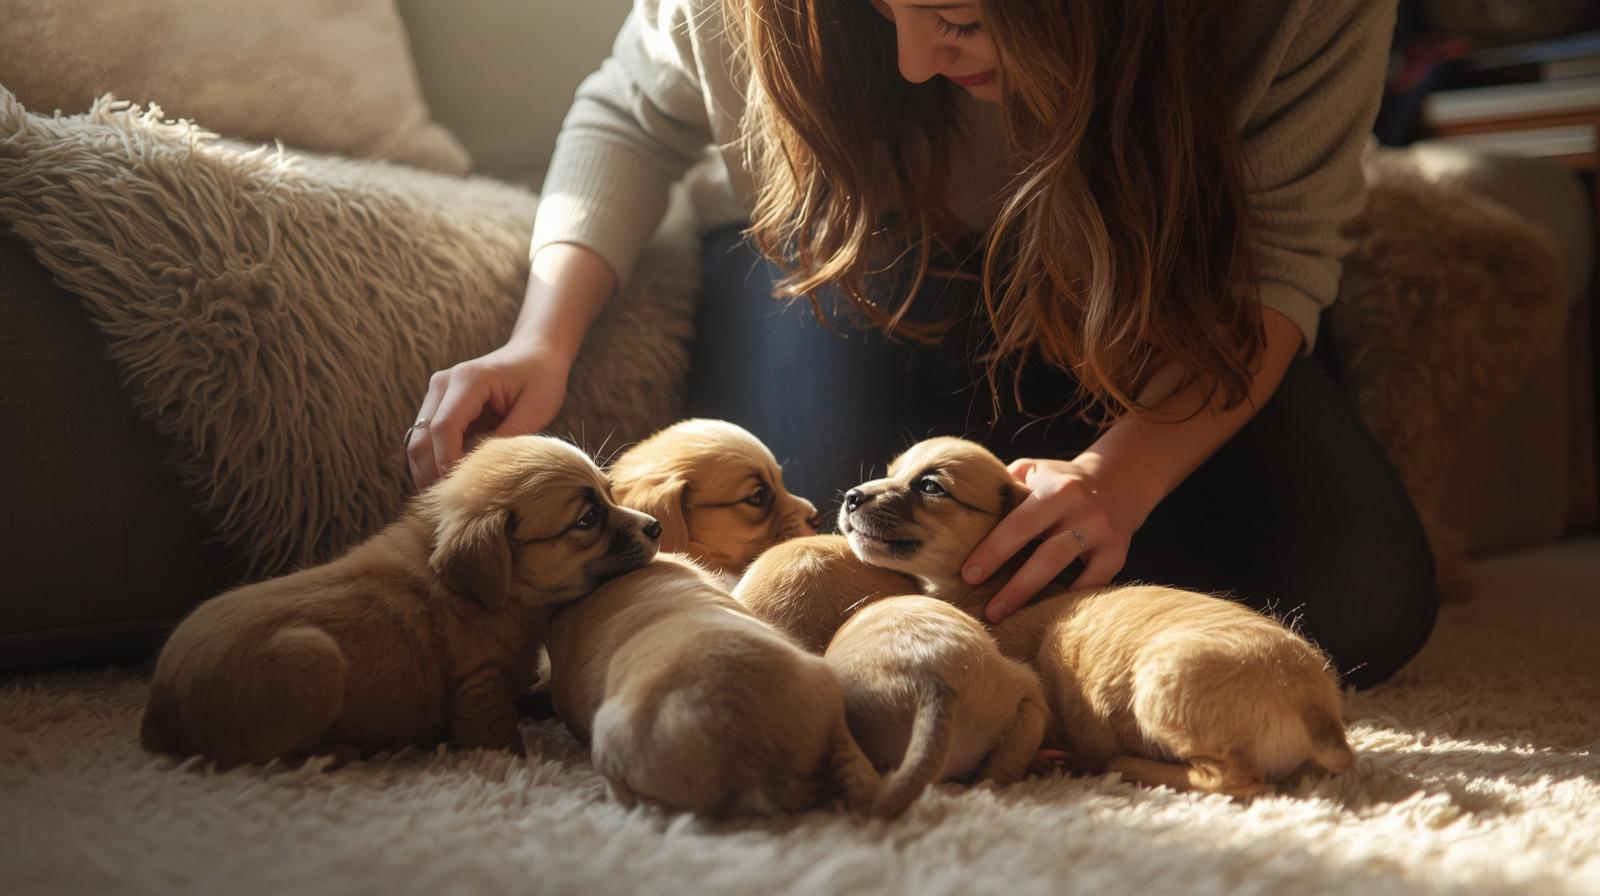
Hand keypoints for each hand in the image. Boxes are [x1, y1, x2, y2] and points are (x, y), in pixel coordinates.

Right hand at [407, 340, 571, 489]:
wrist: (535, 353)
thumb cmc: (541, 377)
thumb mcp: (537, 407)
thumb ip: (511, 437)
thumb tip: (485, 472)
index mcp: (468, 379)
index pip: (444, 428)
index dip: (448, 463)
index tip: (462, 491)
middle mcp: (443, 384)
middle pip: (421, 438)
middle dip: (431, 475)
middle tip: (451, 506)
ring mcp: (436, 394)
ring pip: (416, 442)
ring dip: (427, 472)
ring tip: (448, 501)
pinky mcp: (437, 406)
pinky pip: (426, 441)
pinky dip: (432, 464)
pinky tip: (449, 484)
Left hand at [963, 455, 1140, 623]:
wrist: (1118, 481)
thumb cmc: (1060, 481)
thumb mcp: (1033, 471)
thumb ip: (1004, 488)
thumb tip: (961, 514)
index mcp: (1057, 489)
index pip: (1020, 524)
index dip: (993, 551)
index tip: (968, 574)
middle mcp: (1083, 511)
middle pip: (1045, 554)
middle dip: (1014, 586)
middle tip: (987, 610)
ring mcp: (1102, 534)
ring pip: (1065, 569)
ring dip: (1033, 595)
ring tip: (1005, 616)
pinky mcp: (1117, 554)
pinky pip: (1092, 583)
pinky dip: (1068, 598)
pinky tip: (1044, 612)